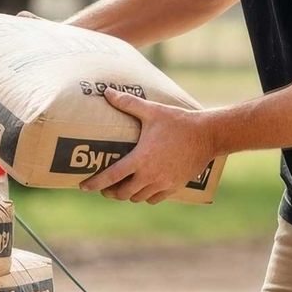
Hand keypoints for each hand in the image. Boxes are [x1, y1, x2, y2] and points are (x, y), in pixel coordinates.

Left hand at [81, 91, 220, 203]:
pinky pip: (154, 199)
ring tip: (122, 187)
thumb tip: (107, 92)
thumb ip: (128, 103)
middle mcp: (150, 175)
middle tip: (104, 187)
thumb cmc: (178, 122)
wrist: (208, 135)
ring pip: (138, 198)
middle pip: (122, 193)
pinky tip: (142, 189)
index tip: (83, 187)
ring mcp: (163, 183)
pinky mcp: (174, 186)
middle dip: (110, 192)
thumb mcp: (152, 111)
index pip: (111, 177)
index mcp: (141, 159)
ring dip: (127, 194)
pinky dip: (145, 196)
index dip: (95, 183)